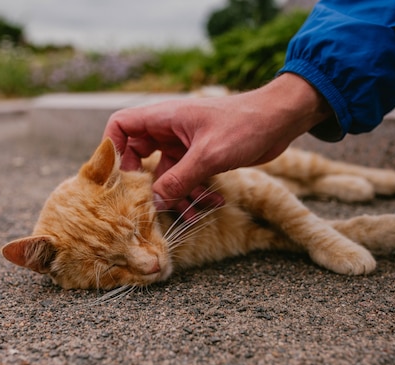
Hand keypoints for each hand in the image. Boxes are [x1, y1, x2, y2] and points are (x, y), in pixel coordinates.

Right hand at [102, 73, 331, 216]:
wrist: (281, 119)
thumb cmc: (245, 125)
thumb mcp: (209, 155)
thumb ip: (179, 179)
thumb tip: (155, 201)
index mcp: (164, 118)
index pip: (121, 126)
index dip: (113, 149)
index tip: (119, 178)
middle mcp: (169, 130)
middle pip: (139, 157)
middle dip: (145, 184)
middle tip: (149, 205)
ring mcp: (184, 144)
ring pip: (166, 175)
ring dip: (177, 196)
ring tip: (193, 215)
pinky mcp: (201, 157)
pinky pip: (188, 179)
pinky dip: (196, 194)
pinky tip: (213, 204)